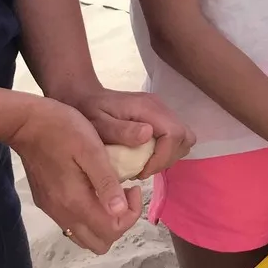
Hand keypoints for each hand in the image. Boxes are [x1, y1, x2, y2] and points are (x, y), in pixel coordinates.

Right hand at [9, 97, 139, 254]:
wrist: (27, 123)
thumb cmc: (63, 130)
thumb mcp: (92, 150)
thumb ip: (106, 183)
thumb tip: (120, 211)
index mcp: (75, 201)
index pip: (111, 231)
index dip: (130, 215)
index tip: (132, 188)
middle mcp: (62, 213)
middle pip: (99, 242)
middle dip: (119, 223)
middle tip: (124, 193)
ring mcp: (52, 210)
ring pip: (85, 236)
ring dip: (104, 222)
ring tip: (112, 193)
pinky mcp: (46, 202)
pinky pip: (72, 224)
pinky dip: (89, 217)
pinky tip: (94, 191)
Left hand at [70, 88, 195, 177]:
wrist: (83, 96)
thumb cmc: (87, 112)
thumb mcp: (98, 124)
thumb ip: (121, 130)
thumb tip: (149, 134)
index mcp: (147, 108)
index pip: (174, 134)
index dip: (164, 157)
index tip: (142, 171)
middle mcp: (159, 107)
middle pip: (184, 137)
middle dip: (168, 158)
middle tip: (144, 169)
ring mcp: (161, 110)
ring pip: (184, 138)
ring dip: (169, 155)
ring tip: (145, 165)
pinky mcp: (159, 116)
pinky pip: (175, 136)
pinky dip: (166, 150)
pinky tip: (146, 156)